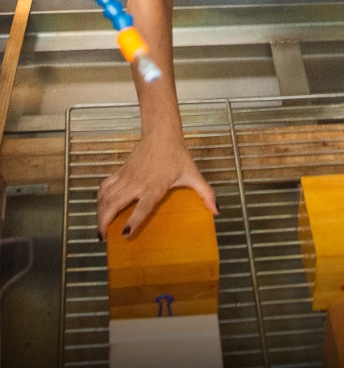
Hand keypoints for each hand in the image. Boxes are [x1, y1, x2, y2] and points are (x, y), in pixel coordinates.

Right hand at [97, 128, 217, 239]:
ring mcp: (127, 177)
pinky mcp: (121, 171)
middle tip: (104, 239)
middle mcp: (137, 183)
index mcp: (154, 186)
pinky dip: (100, 198)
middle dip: (104, 223)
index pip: (142, 207)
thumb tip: (216, 210)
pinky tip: (100, 207)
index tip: (125, 234)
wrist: (162, 133)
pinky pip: (105, 186)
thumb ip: (205, 193)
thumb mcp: (193, 174)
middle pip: (114, 204)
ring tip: (100, 229)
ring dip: (99, 213)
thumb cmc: (177, 154)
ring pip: (106, 197)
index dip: (133, 221)